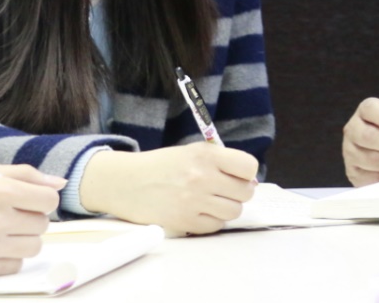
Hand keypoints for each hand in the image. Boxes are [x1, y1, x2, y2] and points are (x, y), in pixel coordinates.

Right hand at [0, 166, 64, 278]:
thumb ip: (29, 176)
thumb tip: (61, 185)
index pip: (50, 201)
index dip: (42, 199)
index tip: (28, 198)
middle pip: (43, 225)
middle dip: (31, 219)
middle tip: (10, 214)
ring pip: (34, 247)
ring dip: (23, 239)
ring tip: (3, 230)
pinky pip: (15, 265)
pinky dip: (8, 257)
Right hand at [78, 144, 257, 234]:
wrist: (126, 182)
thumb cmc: (163, 165)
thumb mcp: (193, 152)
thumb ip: (222, 162)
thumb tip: (252, 181)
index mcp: (206, 155)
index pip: (249, 167)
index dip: (247, 173)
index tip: (239, 176)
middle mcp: (202, 177)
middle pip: (245, 193)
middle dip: (239, 192)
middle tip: (225, 191)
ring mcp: (193, 201)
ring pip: (234, 211)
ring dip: (227, 208)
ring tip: (212, 202)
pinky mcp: (183, 222)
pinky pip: (215, 226)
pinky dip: (212, 221)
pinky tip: (200, 212)